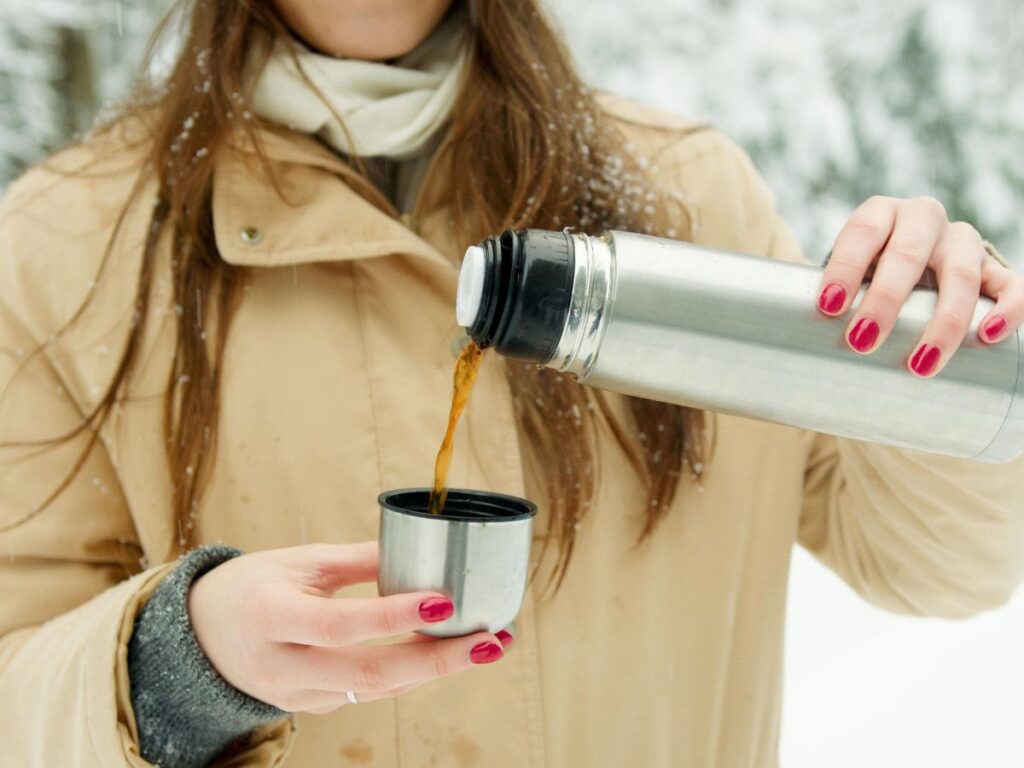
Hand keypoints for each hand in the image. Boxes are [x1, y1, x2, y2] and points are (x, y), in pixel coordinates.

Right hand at [187, 542, 509, 714]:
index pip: (339, 624)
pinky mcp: (310, 707)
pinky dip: (409, 675)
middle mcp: (280, 664)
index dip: (392, 615)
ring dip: (435, 669)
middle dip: (439, 660)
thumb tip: (426, 547)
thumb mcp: (300, 560)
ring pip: (376, 689)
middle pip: (368, 672)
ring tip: (488, 643)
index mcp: (271, 616)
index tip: (444, 600)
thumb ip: (360, 560)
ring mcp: (295, 694)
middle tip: (492, 640)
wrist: (200, 634)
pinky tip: (446, 653)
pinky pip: (368, 693)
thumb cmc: (255, 585)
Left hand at [814, 195, 1021, 376]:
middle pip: (908, 254)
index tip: (829, 307)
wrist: (908, 271)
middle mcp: (922, 219)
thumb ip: (828, 300)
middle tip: (862, 342)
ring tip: (921, 364)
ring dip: (942, 321)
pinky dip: (1007, 308)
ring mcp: (961, 242)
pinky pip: (1011, 284)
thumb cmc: (864, 280)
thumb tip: (790, 352)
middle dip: (885, 300)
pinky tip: (987, 335)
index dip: (845, 267)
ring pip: (961, 273)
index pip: (862, 232)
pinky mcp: (993, 267)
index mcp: (879, 214)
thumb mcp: (845, 278)